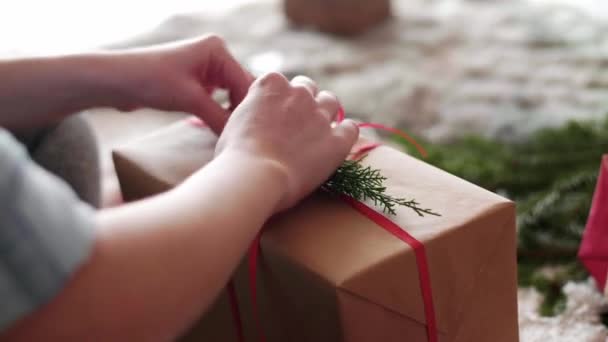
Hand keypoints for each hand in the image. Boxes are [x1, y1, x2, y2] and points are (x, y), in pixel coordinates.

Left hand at [109, 35, 253, 132]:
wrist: (115, 81)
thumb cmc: (150, 80)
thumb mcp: (190, 99)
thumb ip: (219, 117)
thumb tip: (240, 136)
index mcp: (217, 50)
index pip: (245, 82)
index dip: (247, 108)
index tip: (247, 132)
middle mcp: (214, 56)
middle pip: (239, 89)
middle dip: (237, 112)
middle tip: (239, 136)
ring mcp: (205, 70)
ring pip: (227, 97)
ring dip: (225, 115)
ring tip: (226, 134)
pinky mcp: (195, 83)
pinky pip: (214, 101)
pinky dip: (213, 115)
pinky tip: (208, 128)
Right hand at [215, 73, 358, 210]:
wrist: (254, 176)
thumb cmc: (235, 155)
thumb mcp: (234, 123)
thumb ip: (250, 112)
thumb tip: (253, 120)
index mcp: (270, 84)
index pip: (280, 82)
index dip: (277, 99)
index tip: (273, 115)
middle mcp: (298, 93)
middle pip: (308, 87)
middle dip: (303, 102)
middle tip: (295, 124)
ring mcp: (320, 115)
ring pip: (331, 101)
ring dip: (325, 112)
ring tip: (316, 133)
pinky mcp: (337, 139)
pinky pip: (350, 128)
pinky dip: (344, 134)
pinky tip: (336, 145)